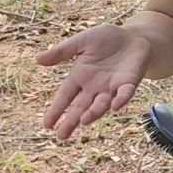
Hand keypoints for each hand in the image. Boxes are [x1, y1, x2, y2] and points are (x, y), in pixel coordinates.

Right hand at [37, 25, 151, 139]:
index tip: (47, 124)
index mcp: (80, 77)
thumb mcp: (81, 41)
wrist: (134, 36)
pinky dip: (120, 100)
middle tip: (61, 135)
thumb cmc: (106, 39)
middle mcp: (94, 87)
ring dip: (93, 112)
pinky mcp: (129, 83)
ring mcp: (112, 87)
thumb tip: (38, 59)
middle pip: (81, 107)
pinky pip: (124, 93)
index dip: (56, 109)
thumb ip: (62, 51)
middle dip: (71, 121)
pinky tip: (115, 106)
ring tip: (83, 121)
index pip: (65, 96)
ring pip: (101, 104)